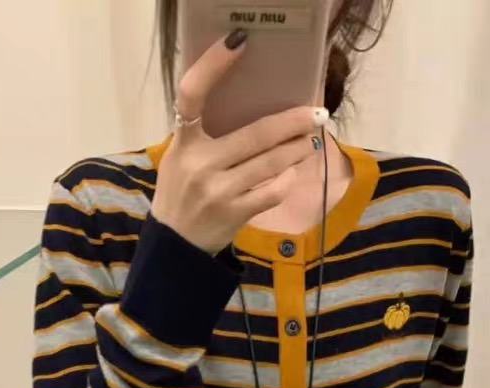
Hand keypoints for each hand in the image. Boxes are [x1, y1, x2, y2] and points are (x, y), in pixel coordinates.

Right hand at [151, 30, 328, 254]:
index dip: (213, 66)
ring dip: (297, 150)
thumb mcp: (180, 159)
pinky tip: (290, 172)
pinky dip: (285, 180)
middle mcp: (200, 164)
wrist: (174, 245)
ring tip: (310, 141)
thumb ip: (202, 135)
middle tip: (315, 113)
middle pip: (255, 134)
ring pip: (270, 163)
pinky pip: (271, 191)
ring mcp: (218, 190)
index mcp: (183, 143)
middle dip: (292, 122)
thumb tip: (248, 107)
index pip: (192, 94)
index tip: (238, 41)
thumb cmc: (179, 194)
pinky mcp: (234, 213)